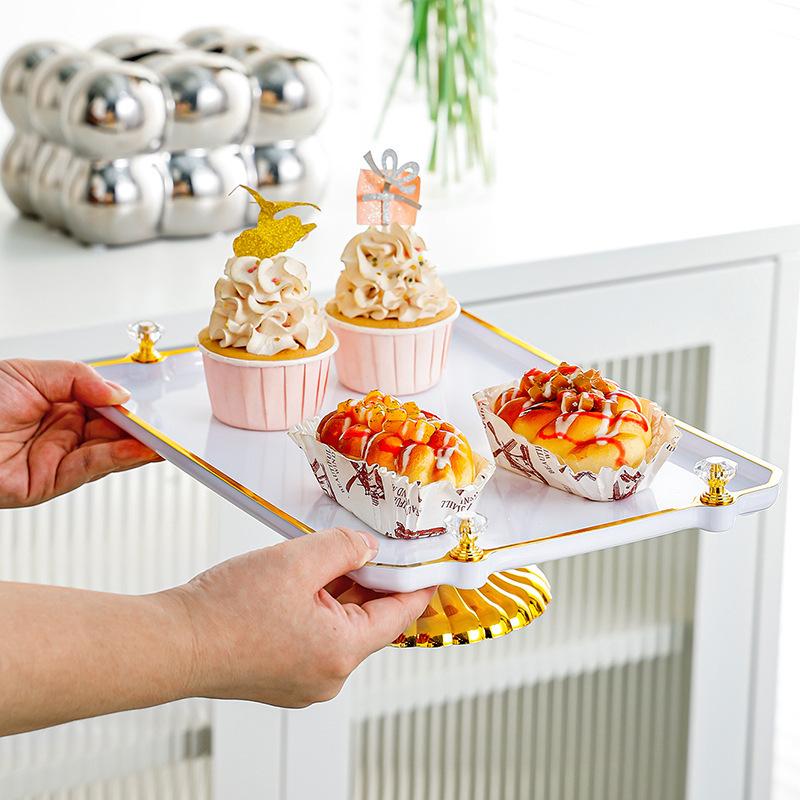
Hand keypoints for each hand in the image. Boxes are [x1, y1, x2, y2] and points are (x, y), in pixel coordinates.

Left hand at [0, 359, 160, 507]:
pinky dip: (117, 459)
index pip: (105, 408)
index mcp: (57, 404)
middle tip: (163, 427)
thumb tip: (119, 395)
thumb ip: (80, 378)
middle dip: (139, 431)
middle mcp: (60, 433)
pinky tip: (137, 450)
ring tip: (160, 441)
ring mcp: (55, 459)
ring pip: (107, 454)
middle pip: (112, 434)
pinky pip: (89, 470)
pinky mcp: (48, 483)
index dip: (128, 409)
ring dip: (137, 448)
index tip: (150, 409)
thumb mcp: (31, 373)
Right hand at [167, 527, 435, 707]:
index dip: (416, 583)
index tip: (430, 565)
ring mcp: (304, 680)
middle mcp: (329, 675)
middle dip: (372, 580)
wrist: (173, 643)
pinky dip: (319, 608)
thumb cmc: (227, 609)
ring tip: (333, 555)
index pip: (399, 614)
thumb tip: (369, 548)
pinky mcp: (282, 676)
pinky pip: (316, 637)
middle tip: (374, 544)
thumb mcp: (297, 560)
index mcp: (342, 652)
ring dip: (341, 591)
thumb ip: (344, 547)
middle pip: (369, 620)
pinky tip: (306, 579)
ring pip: (341, 627)